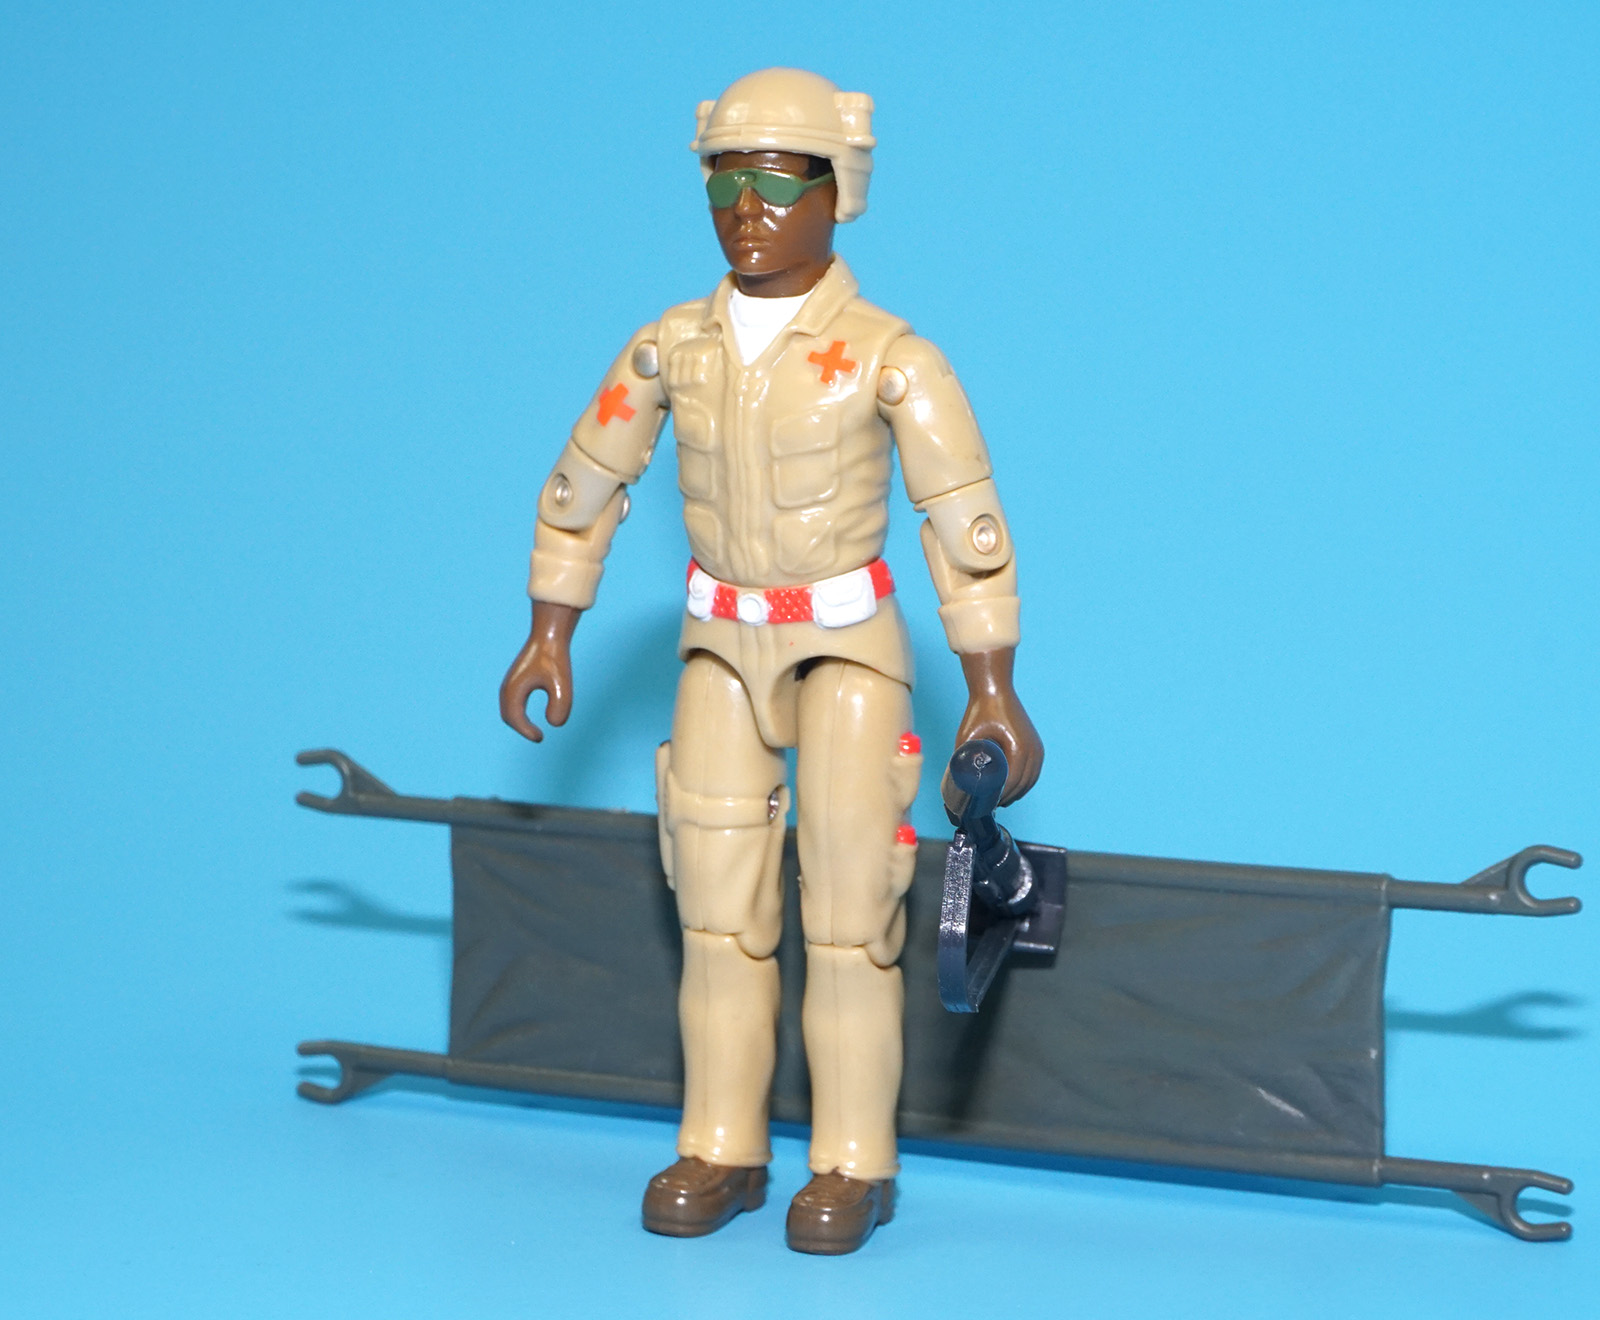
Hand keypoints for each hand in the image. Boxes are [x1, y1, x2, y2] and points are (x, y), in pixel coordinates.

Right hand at [498, 601, 580, 742]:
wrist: (549, 635)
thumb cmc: (555, 658)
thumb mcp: (562, 683)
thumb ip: (561, 706)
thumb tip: (554, 724)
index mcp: (514, 689)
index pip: (515, 719)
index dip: (527, 732)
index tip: (541, 738)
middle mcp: (507, 687)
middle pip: (508, 717)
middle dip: (522, 729)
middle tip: (539, 737)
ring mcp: (509, 683)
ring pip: (508, 711)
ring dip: (520, 723)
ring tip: (536, 731)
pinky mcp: (515, 680)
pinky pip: (512, 703)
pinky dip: (519, 714)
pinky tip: (531, 717)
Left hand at [944, 647, 1043, 809]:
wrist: (995, 689)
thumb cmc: (980, 710)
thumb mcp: (967, 734)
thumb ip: (961, 755)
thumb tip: (952, 777)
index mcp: (1019, 748)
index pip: (1012, 782)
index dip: (1000, 797)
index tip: (987, 805)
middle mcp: (1033, 749)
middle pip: (1023, 784)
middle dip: (1008, 797)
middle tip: (991, 806)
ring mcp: (1037, 747)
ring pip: (1031, 779)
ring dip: (1018, 792)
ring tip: (1001, 801)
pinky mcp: (1035, 744)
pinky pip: (1034, 770)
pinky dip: (1026, 782)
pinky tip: (1015, 789)